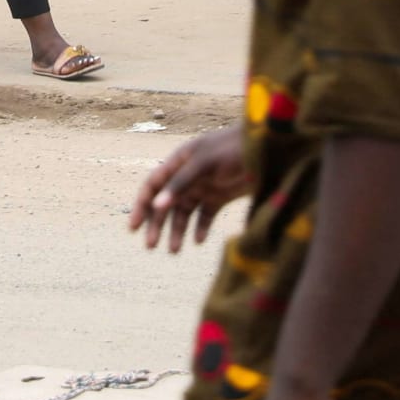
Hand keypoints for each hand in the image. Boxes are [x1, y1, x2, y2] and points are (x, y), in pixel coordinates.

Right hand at [129, 126, 250, 252]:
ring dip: (177, 231)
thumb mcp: (203, 163)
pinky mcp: (220, 197)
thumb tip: (157, 206)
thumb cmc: (231, 148)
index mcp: (178, 162)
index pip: (153, 186)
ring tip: (175, 250)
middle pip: (166, 204)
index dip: (141, 206)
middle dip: (157, 224)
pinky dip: (200, 229)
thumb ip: (180, 183)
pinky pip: (205, 217)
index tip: (133, 228)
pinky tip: (199, 240)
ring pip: (184, 214)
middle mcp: (187, 176)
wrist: (266, 149)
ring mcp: (204, 187)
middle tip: (151, 246)